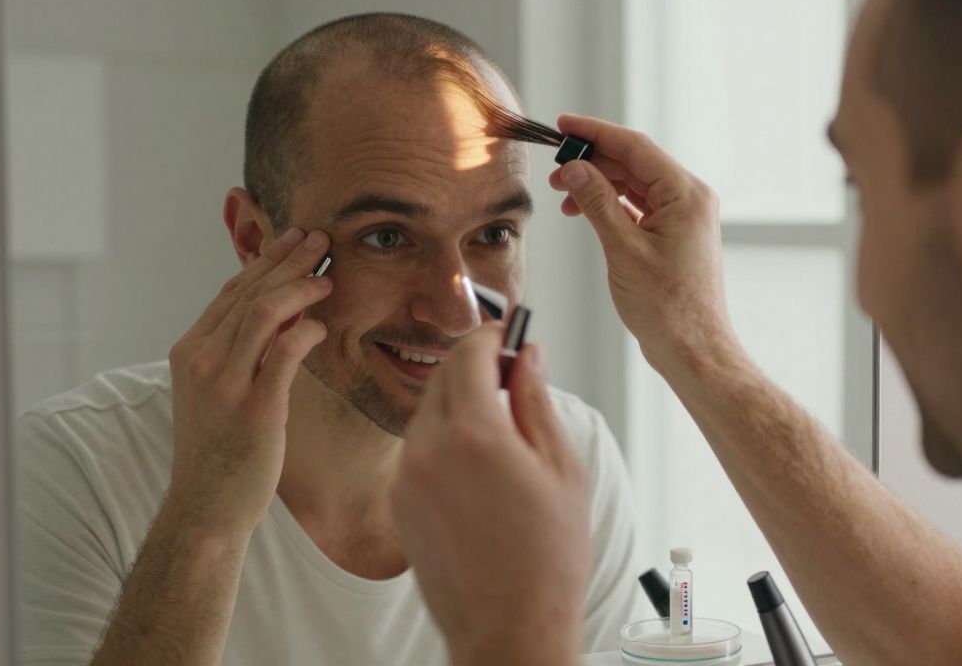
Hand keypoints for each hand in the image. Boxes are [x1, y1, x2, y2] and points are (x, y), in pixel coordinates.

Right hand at [165, 228, 331, 537]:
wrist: (206, 508)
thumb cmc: (220, 451)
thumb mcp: (218, 393)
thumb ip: (239, 354)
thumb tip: (279, 317)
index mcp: (190, 352)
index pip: (231, 291)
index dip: (266, 261)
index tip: (296, 240)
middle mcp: (202, 360)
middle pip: (248, 291)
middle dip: (288, 260)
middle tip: (321, 238)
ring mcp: (226, 383)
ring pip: (263, 311)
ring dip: (300, 286)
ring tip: (328, 276)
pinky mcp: (255, 408)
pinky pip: (283, 352)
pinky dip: (306, 330)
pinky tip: (323, 326)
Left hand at [393, 325, 588, 665]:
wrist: (510, 628)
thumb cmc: (547, 558)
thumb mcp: (561, 468)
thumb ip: (537, 401)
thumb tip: (528, 356)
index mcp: (474, 435)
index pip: (468, 353)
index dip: (491, 335)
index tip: (509, 334)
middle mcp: (429, 450)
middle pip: (441, 376)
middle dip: (474, 365)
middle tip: (511, 376)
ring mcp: (407, 479)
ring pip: (427, 412)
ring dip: (458, 403)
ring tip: (501, 428)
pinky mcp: (400, 504)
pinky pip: (418, 449)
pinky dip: (444, 439)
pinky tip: (480, 466)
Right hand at [549, 114, 738, 371]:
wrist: (693, 349)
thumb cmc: (668, 308)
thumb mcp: (623, 249)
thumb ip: (597, 203)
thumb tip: (574, 169)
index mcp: (685, 194)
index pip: (634, 146)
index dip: (595, 133)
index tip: (564, 125)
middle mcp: (689, 199)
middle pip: (634, 163)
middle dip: (592, 161)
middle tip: (555, 168)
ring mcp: (684, 218)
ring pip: (635, 184)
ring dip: (599, 184)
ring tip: (563, 195)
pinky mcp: (675, 235)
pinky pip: (640, 206)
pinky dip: (611, 205)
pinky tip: (585, 211)